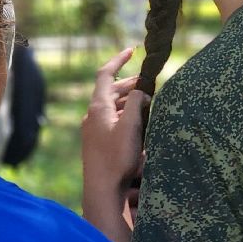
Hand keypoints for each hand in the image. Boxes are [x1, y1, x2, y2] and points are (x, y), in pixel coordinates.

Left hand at [82, 47, 148, 194]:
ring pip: (112, 107)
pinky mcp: (98, 143)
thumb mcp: (131, 128)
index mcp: (98, 107)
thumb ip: (137, 104)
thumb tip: (142, 90)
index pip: (105, 74)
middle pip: (110, 91)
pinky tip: (138, 123)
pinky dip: (125, 115)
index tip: (132, 51)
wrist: (102, 190)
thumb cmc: (117, 159)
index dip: (118, 60)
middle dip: (130, 84)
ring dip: (129, 101)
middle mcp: (93, 116)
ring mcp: (93, 130)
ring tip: (148, 101)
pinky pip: (111, 120)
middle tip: (150, 82)